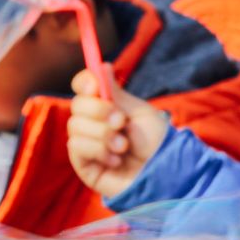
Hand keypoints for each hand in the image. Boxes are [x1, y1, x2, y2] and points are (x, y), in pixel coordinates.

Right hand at [68, 69, 171, 200]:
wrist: (164, 174)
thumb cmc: (157, 145)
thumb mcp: (140, 113)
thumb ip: (117, 93)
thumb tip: (102, 65)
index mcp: (107, 107)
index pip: (83, 87)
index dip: (85, 82)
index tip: (95, 85)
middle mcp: (94, 124)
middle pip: (77, 104)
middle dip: (99, 111)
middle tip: (121, 122)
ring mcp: (87, 144)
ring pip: (75, 126)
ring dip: (103, 135)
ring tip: (124, 147)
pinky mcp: (84, 165)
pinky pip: (76, 146)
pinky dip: (98, 150)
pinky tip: (116, 161)